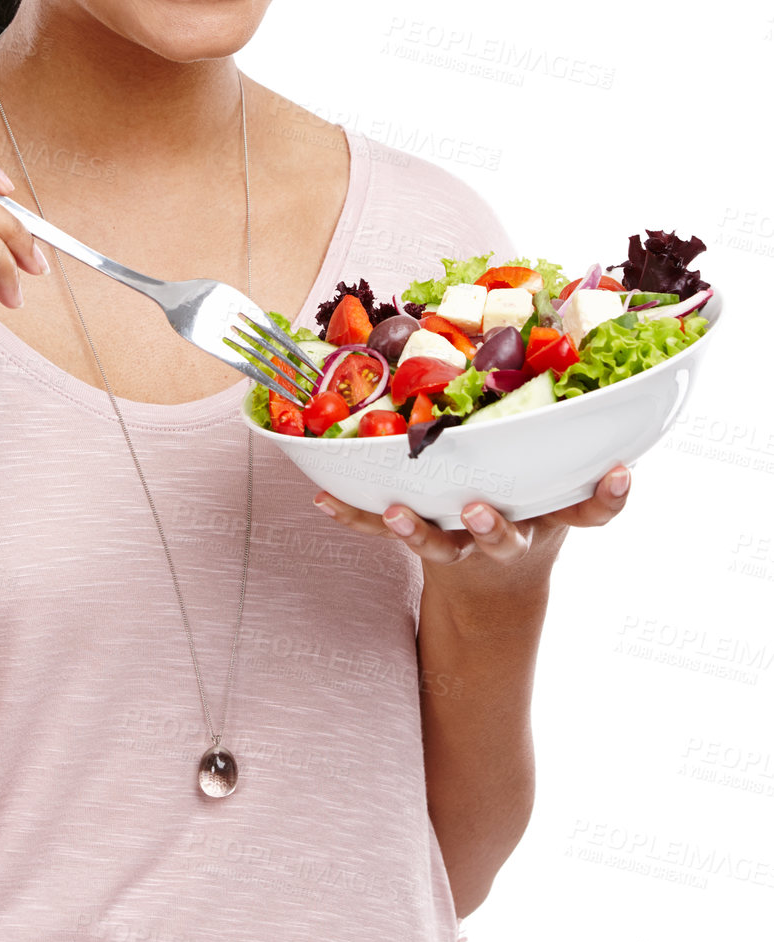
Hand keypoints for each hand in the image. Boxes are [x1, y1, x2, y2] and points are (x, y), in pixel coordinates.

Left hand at [311, 463, 631, 598]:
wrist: (496, 583)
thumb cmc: (530, 506)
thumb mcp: (557, 481)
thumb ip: (568, 440)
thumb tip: (586, 357)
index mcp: (548, 515)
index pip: (590, 511)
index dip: (608, 496)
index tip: (620, 472)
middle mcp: (507, 536)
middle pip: (503, 538)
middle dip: (493, 527)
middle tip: (480, 509)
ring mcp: (460, 545)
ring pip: (440, 546)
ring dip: (418, 531)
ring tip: (399, 511)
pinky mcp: (421, 542)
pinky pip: (382, 530)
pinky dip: (355, 515)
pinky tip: (322, 498)